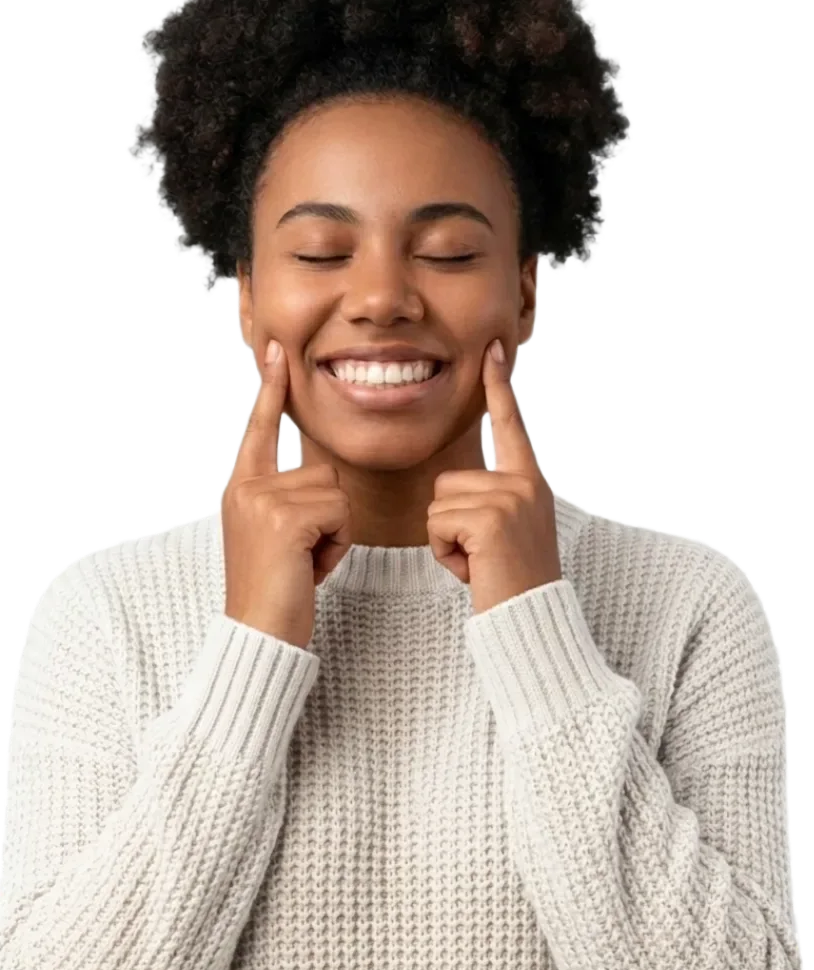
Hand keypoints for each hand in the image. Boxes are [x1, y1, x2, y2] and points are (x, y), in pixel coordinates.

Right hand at [221, 340, 352, 649]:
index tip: (276, 348)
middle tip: (302, 557)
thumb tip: (319, 480)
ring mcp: (262, 500)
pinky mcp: (284, 517)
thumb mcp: (276, 537)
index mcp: (241, 488)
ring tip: (304, 563)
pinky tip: (310, 569)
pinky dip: (337, 545)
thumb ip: (288, 502)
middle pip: (323, 471)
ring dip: (335, 532)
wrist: (261, 634)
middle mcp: (246, 487)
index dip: (271, 389)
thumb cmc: (277, 592)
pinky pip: (340, 513)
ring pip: (335, 492)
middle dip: (329, 517)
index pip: (259, 429)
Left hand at [426, 339, 561, 614]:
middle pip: (447, 481)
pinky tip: (475, 570)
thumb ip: (489, 500)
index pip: (508, 427)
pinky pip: (437, 524)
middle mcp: (524, 483)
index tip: (494, 347)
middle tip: (482, 554)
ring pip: (438, 503)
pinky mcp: (491, 519)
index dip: (498, 388)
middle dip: (449, 522)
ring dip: (446, 540)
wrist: (530, 621)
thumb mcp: (506, 532)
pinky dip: (446, 554)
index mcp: (529, 482)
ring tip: (480, 562)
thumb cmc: (511, 584)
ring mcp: (510, 499)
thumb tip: (453, 487)